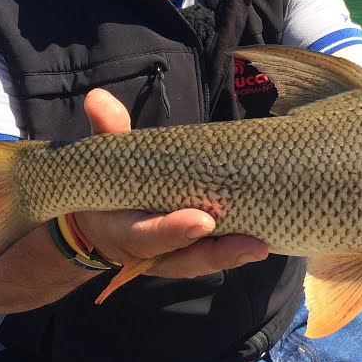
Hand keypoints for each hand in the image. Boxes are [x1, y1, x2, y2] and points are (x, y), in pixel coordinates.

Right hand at [72, 88, 268, 278]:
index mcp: (122, 228)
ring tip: (260, 246)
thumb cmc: (108, 181)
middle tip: (251, 244)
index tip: (202, 221)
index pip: (146, 236)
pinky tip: (262, 244)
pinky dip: (233, 254)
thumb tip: (98, 98)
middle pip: (183, 258)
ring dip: (231, 256)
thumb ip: (106, 131)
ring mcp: (169, 257)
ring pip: (200, 262)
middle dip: (216, 253)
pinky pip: (210, 258)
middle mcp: (147, 251)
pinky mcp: (189, 255)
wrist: (100, 219)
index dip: (172, 231)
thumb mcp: (103, 158)